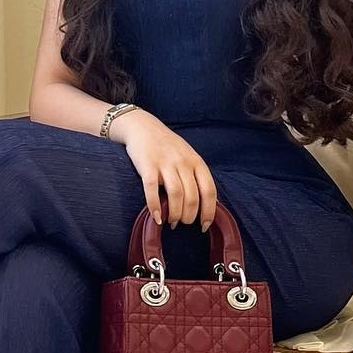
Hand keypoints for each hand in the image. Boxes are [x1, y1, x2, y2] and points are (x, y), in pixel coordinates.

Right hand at [114, 110, 218, 229]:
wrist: (143, 127)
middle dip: (189, 216)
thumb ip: (195, 176)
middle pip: (192, 197)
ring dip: (175, 214)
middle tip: (183, 223)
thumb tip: (204, 205)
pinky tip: (157, 217)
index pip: (209, 191)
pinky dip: (155, 206)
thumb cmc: (167, 146)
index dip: (209, 211)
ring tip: (172, 222)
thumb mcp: (188, 156)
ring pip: (176, 195)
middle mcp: (183, 162)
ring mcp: (165, 163)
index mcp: (197, 162)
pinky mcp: (147, 165)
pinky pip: (152, 189)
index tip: (204, 225)